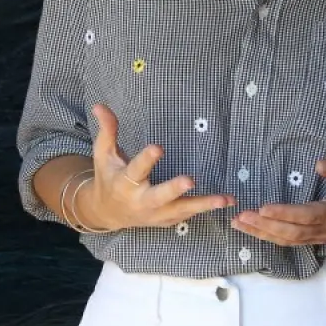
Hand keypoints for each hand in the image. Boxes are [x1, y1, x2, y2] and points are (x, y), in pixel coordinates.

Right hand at [76, 104, 232, 230]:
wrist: (107, 212)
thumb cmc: (108, 177)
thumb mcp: (103, 154)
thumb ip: (108, 130)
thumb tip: (100, 105)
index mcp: (124, 183)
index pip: (136, 170)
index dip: (147, 159)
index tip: (158, 147)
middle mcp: (140, 201)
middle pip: (159, 196)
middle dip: (174, 189)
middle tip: (190, 180)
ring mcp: (155, 214)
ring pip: (180, 210)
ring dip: (203, 205)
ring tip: (225, 199)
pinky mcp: (166, 220)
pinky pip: (187, 215)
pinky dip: (205, 209)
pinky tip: (226, 202)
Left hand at [231, 157, 325, 245]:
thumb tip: (318, 165)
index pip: (308, 215)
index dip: (285, 213)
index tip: (263, 207)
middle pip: (293, 232)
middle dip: (266, 225)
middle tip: (242, 216)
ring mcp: (319, 236)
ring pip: (288, 240)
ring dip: (262, 233)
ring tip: (238, 223)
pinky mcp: (312, 238)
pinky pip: (288, 241)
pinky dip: (268, 236)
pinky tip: (250, 229)